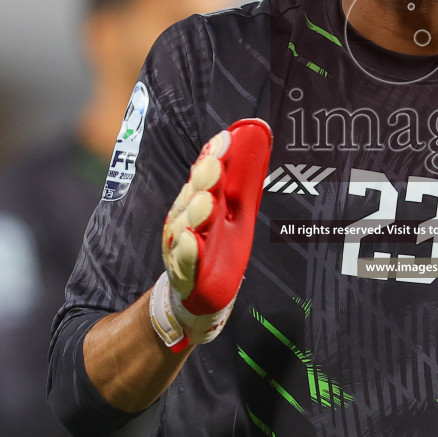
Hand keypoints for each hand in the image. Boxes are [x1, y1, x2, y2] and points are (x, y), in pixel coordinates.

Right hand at [149, 119, 270, 350]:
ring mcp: (180, 247)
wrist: (198, 296)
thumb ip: (240, 187)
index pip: (203, 174)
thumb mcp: (233, 216)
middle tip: (216, 166)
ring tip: (206, 201)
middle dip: (204, 180)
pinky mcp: (184, 275)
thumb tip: (257, 144)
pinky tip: (190, 240)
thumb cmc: (217, 248)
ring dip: (196, 214)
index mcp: (197, 202)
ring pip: (185, 227)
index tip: (225, 139)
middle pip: (192, 196)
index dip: (212, 156)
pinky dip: (187, 252)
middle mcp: (184, 221)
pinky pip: (183, 262)